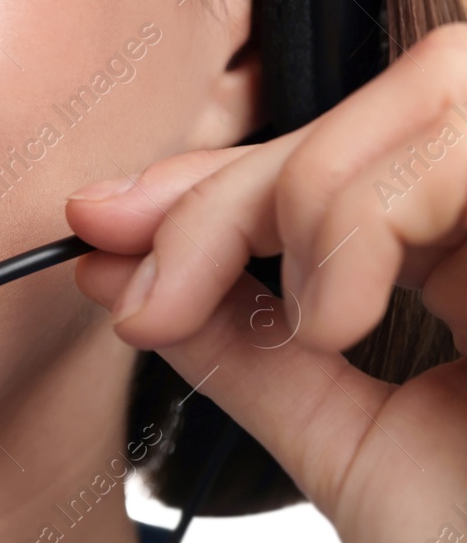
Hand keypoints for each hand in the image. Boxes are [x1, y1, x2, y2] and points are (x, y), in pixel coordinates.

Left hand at [66, 23, 466, 542]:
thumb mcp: (348, 446)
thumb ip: (253, 350)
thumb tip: (126, 273)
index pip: (360, 156)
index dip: (226, 174)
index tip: (108, 229)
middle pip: (399, 99)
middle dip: (242, 180)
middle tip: (150, 285)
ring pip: (440, 95)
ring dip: (308, 194)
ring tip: (290, 330)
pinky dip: (368, 215)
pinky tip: (338, 322)